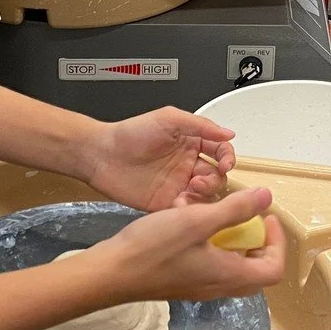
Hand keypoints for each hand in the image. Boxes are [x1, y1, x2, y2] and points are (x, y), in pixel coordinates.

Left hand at [81, 107, 236, 211]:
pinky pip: (186, 209)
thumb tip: (228, 133)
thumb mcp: (169, 119)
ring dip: (204, 195)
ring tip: (191, 191)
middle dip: (215, 179)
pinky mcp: (166, 203)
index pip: (220, 151)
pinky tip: (180, 204)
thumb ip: (200, 126)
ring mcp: (178, 185)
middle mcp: (188, 164)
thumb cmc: (131, 133)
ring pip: (205, 194)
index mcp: (192, 143)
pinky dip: (189, 209)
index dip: (227, 157)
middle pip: (216, 175)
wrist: (102, 155)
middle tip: (200, 180)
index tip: (225, 163)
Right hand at [95, 188, 285, 303]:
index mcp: (229, 276)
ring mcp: (199, 288)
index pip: (273, 269)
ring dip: (235, 243)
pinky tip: (194, 224)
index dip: (278, 243)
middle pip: (256, 271)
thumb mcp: (198, 220)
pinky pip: (211, 267)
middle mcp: (218, 287)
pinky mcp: (182, 283)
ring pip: (233, 269)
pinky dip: (213, 246)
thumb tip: (267, 197)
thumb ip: (235, 209)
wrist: (110, 273)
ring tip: (221, 217)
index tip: (265, 217)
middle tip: (249, 218)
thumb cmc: (155, 247)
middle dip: (259, 243)